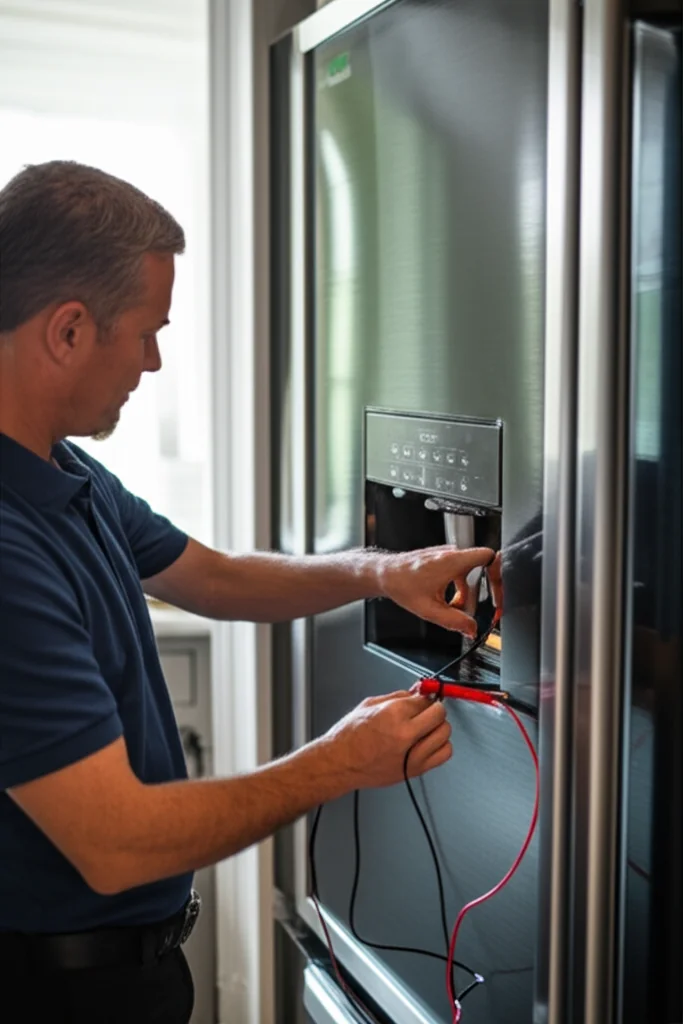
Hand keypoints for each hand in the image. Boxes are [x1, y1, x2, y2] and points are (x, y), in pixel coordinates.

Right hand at [323, 691, 451, 790]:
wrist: (339, 763)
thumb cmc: (349, 737)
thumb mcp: (370, 705)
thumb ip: (398, 697)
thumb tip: (416, 692)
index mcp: (393, 714)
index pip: (425, 699)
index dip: (424, 697)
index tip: (423, 698)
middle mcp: (405, 734)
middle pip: (439, 714)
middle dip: (434, 709)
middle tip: (427, 710)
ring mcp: (412, 754)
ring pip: (445, 733)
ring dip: (438, 727)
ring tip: (427, 727)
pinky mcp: (415, 769)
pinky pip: (443, 754)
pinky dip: (441, 745)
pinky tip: (429, 742)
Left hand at [375, 546, 500, 637]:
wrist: (385, 574)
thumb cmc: (401, 584)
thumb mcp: (429, 610)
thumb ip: (454, 622)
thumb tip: (472, 629)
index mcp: (453, 561)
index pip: (490, 557)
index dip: (499, 574)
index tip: (498, 591)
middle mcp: (452, 554)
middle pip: (481, 570)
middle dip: (480, 592)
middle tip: (476, 607)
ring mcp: (447, 554)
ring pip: (469, 574)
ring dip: (465, 593)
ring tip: (453, 607)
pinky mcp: (442, 558)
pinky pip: (459, 572)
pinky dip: (457, 588)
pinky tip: (446, 600)